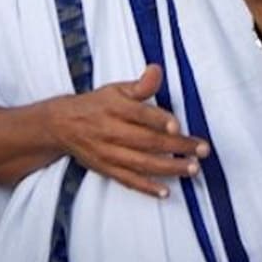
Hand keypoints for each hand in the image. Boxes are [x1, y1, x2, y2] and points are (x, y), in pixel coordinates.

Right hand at [50, 65, 207, 197]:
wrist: (61, 124)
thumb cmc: (95, 105)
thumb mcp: (115, 90)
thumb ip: (140, 85)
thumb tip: (157, 70)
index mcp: (113, 107)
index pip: (139, 114)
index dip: (158, 119)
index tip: (177, 125)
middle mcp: (110, 130)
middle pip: (146, 140)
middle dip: (176, 146)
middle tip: (201, 149)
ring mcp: (108, 152)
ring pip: (141, 163)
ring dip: (168, 167)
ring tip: (191, 168)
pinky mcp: (106, 168)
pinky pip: (128, 180)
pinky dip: (146, 187)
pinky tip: (164, 191)